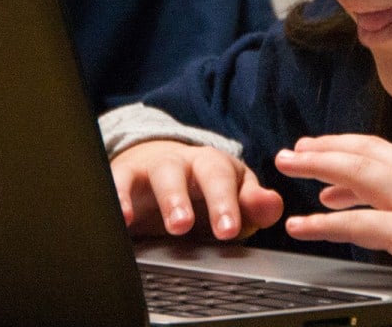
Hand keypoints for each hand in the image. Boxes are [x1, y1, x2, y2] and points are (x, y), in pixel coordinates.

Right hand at [109, 139, 283, 239]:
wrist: (159, 165)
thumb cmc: (203, 189)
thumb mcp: (232, 196)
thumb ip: (253, 205)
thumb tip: (273, 205)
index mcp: (214, 165)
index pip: (221, 179)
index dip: (224, 203)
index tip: (227, 230)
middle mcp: (183, 162)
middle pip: (184, 172)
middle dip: (184, 199)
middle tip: (184, 226)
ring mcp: (152, 168)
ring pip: (156, 175)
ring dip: (159, 198)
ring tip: (159, 224)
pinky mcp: (125, 176)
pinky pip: (119, 183)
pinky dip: (118, 198)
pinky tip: (122, 219)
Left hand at [274, 134, 391, 299]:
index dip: (357, 159)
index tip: (332, 167)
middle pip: (370, 153)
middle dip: (330, 147)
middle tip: (297, 149)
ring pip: (359, 171)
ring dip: (319, 164)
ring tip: (288, 163)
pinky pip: (359, 226)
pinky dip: (325, 224)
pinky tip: (302, 226)